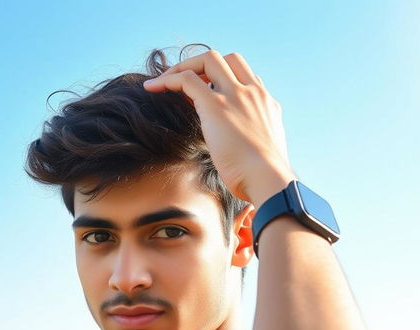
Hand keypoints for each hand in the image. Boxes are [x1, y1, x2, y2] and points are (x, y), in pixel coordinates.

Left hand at [142, 49, 296, 206]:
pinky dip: (168, 80)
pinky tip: (152, 88)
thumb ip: (254, 143)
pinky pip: (187, 79)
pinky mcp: (215, 106)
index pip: (246, 76)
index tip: (208, 94)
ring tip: (164, 82)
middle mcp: (252, 92)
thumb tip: (243, 155)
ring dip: (184, 67)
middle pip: (228, 59)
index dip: (224, 79)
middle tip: (184, 83)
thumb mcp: (265, 153)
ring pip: (208, 60)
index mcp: (266, 103)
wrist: (267, 179)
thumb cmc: (264, 178)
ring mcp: (234, 95)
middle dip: (203, 66)